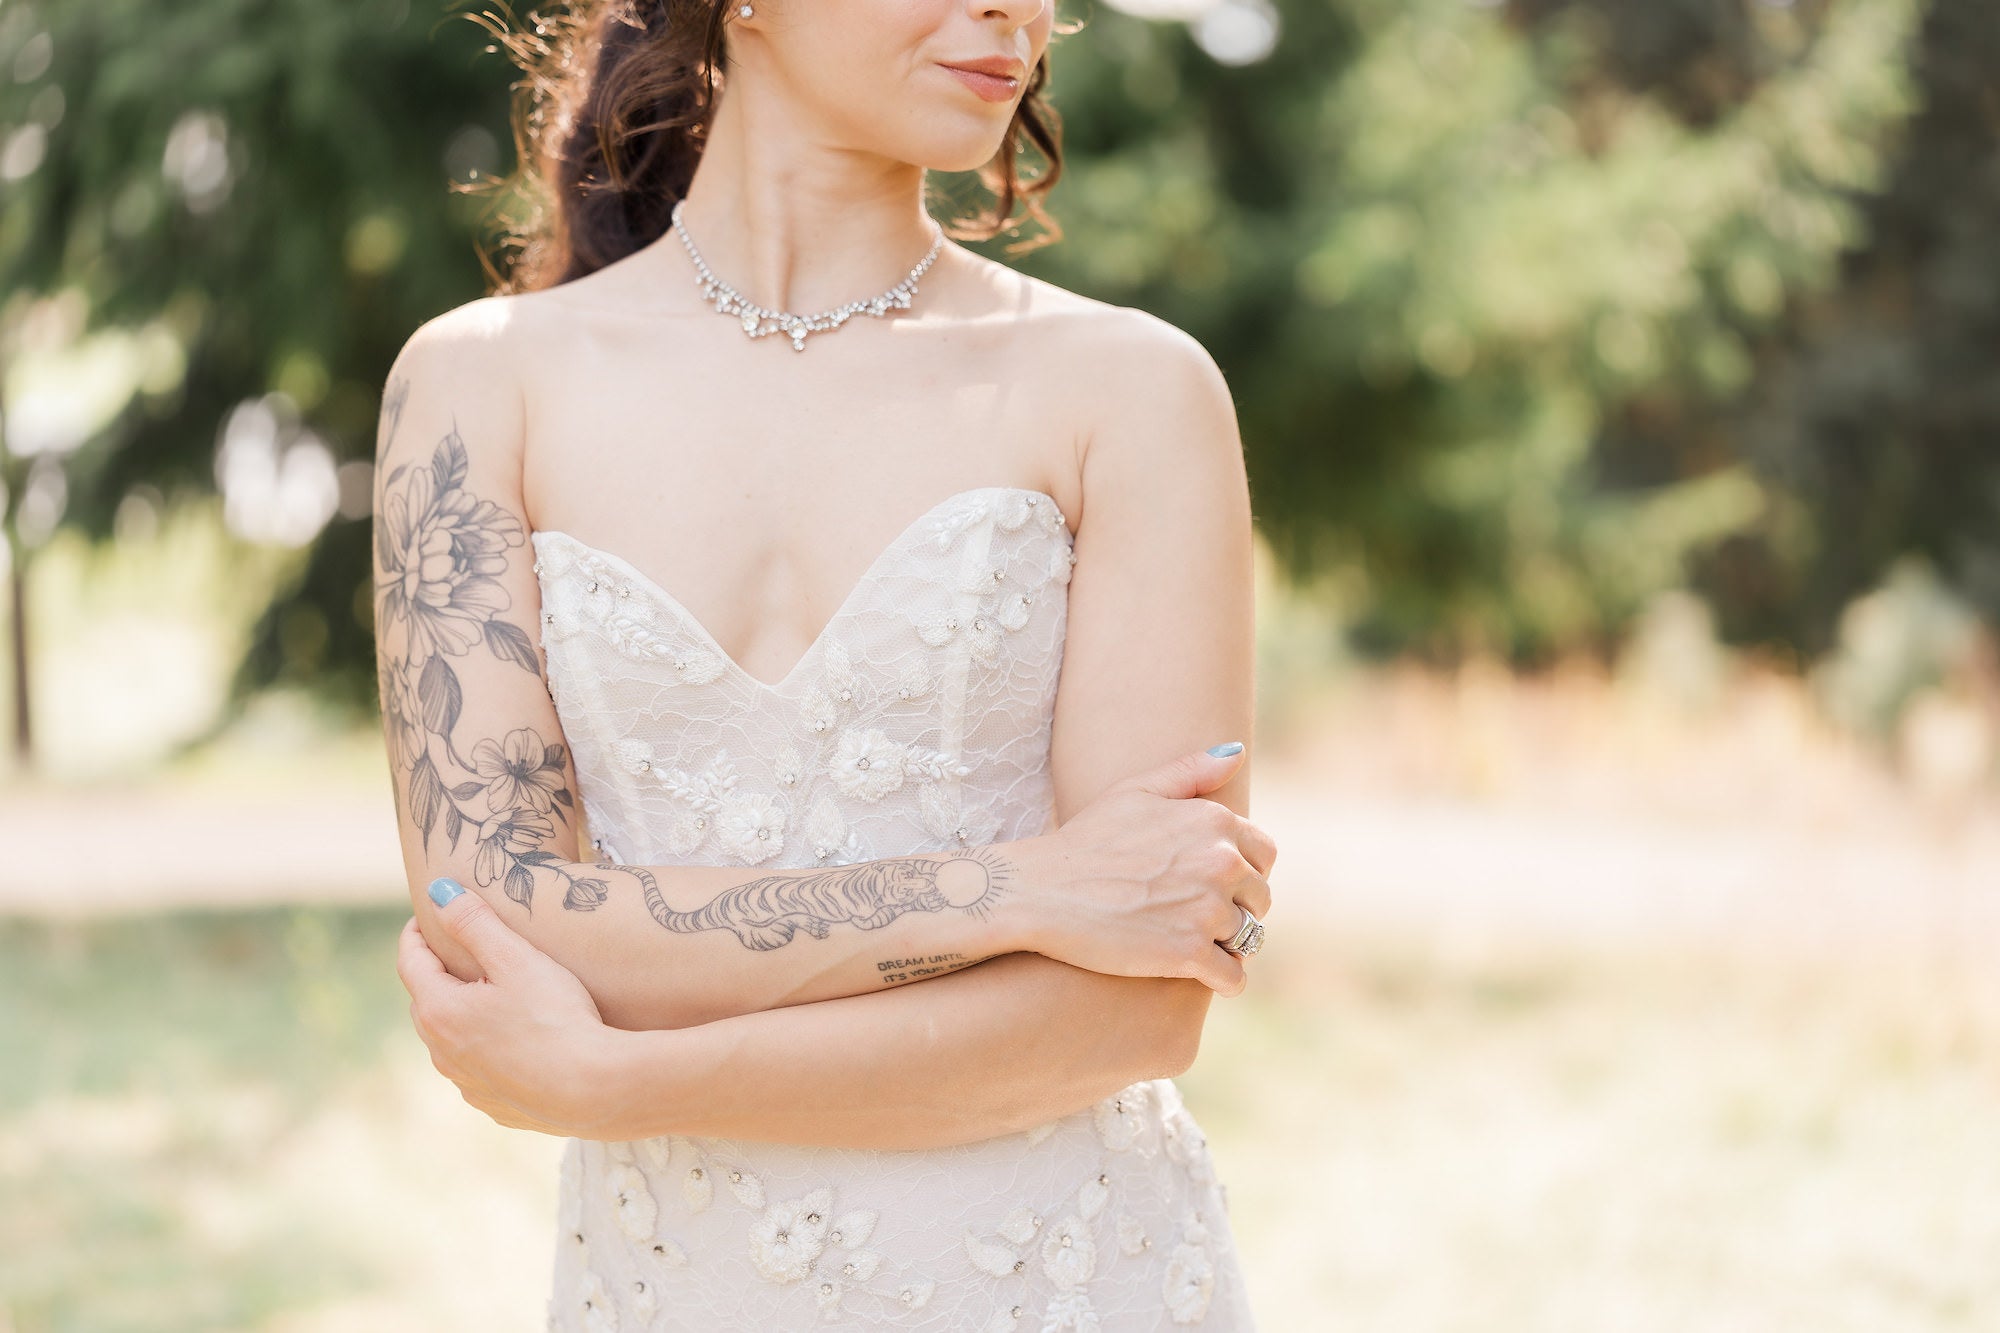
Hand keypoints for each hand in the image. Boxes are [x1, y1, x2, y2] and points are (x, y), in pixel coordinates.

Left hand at [396, 879, 626, 1137]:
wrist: (594, 1090)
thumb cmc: (556, 1018)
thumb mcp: (516, 959)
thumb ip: (474, 922)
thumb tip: (438, 891)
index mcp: (439, 1011)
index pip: (411, 962)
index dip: (417, 933)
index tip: (429, 914)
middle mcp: (442, 1053)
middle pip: (427, 1001)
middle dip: (438, 973)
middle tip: (459, 951)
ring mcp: (466, 1085)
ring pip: (450, 1040)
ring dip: (461, 1014)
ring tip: (488, 995)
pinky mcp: (494, 1106)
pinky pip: (478, 1070)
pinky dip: (486, 1049)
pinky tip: (515, 1041)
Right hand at [1012, 743, 1275, 996]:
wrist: (1040, 892)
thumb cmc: (1084, 840)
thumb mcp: (1135, 791)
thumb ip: (1191, 770)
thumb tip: (1236, 753)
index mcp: (1214, 822)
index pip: (1264, 854)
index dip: (1243, 872)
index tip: (1215, 885)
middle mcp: (1221, 863)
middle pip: (1259, 898)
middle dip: (1236, 909)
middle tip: (1198, 918)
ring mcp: (1207, 910)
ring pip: (1249, 938)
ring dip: (1228, 946)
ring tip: (1194, 944)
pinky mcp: (1189, 953)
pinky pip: (1233, 977)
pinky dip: (1222, 980)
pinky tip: (1200, 975)